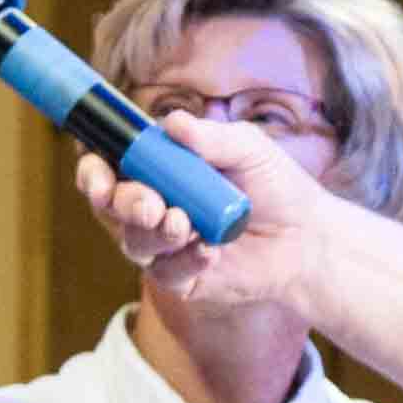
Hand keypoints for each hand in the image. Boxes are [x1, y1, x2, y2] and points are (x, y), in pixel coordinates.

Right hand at [75, 112, 317, 316]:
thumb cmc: (275, 186)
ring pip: (134, 242)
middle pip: (112, 206)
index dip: (94, 172)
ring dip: (156, 233)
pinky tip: (211, 252)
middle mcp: (155, 206)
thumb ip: (210, 137)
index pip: (110, 168)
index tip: (99, 175)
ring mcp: (166, 245)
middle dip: (124, 203)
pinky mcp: (183, 279)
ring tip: (187, 225)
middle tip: (152, 205)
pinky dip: (185, 261)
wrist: (307, 236)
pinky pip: (166, 274)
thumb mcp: (249, 149)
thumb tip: (171, 123)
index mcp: (160, 169)